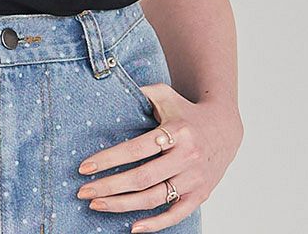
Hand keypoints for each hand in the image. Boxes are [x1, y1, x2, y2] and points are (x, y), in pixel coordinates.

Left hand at [75, 82, 243, 231]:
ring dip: (122, 206)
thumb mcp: (166, 94)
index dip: (109, 159)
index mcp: (177, 132)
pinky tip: (132, 227)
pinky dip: (155, 224)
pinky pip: (176, 214)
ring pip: (154, 198)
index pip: (137, 149)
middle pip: (142, 178)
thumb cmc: (186, 110)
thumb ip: (141, 92)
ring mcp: (195, 179)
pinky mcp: (201, 195)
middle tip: (83, 191)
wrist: (224, 128)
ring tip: (96, 204)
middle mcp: (187, 157)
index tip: (85, 167)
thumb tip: (110, 89)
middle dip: (109, 186)